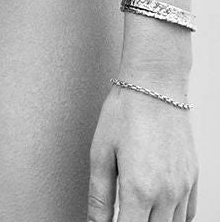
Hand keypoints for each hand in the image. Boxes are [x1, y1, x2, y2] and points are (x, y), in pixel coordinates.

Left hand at [87, 83, 197, 221]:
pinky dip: (173, 219)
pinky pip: (187, 214)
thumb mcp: (101, 152)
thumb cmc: (126, 110)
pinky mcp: (193, 177)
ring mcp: (183, 186)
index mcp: (139, 189)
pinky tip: (158, 210)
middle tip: (121, 213)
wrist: (156, 83)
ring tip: (137, 211)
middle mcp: (166, 193)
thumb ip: (99, 196)